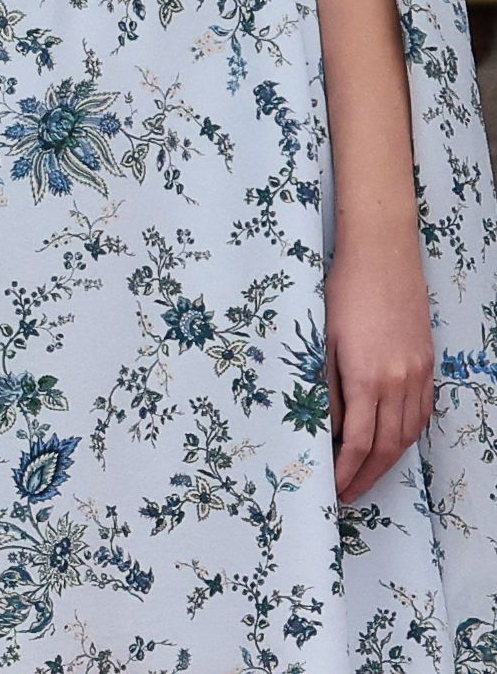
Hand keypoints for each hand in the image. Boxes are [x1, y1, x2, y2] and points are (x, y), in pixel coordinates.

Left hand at [327, 236, 436, 503]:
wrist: (382, 257)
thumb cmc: (342, 292)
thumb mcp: (323, 341)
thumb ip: (328, 389)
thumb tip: (331, 430)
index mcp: (366, 377)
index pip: (359, 441)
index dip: (348, 471)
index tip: (335, 489)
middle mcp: (398, 382)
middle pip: (388, 445)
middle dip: (369, 475)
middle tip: (350, 494)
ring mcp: (418, 374)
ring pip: (408, 432)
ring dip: (390, 460)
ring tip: (369, 476)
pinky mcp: (427, 364)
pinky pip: (422, 411)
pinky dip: (407, 433)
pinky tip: (394, 442)